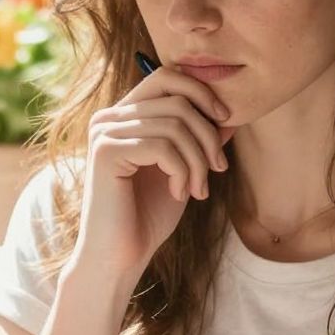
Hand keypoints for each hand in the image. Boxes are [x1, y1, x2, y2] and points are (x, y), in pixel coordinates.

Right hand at [74, 66, 235, 287]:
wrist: (120, 257)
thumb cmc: (148, 217)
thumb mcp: (183, 171)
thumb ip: (199, 140)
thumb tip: (231, 114)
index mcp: (124, 116)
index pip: (167, 77)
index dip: (202, 92)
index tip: (225, 122)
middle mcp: (109, 117)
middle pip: (177, 100)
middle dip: (208, 135)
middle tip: (218, 169)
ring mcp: (104, 132)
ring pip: (174, 125)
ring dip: (198, 161)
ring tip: (198, 189)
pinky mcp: (105, 152)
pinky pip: (162, 147)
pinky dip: (182, 172)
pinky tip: (179, 194)